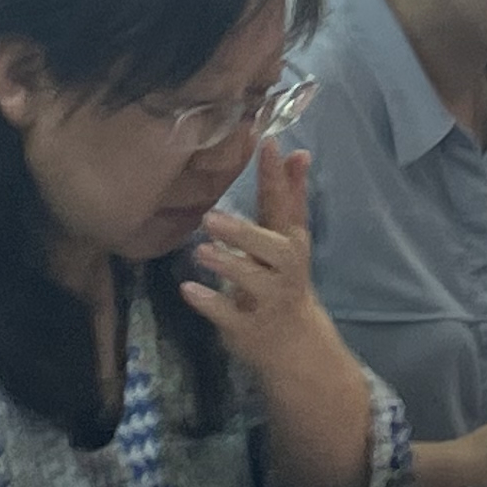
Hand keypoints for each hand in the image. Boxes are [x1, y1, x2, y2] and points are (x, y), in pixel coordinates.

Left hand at [180, 140, 348, 389]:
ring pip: (251, 281)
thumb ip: (289, 197)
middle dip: (244, 233)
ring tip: (201, 249)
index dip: (277, 175)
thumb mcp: (289, 238)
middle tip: (211, 217)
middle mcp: (284, 269)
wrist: (295, 342)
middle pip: (271, 248)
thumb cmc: (284, 278)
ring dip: (227, 264)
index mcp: (291, 242)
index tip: (267, 144)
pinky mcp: (248, 327)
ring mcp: (267, 300)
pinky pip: (228, 315)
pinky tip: (188, 289)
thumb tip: (299, 151)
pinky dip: (209, 302)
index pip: (285, 204)